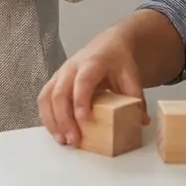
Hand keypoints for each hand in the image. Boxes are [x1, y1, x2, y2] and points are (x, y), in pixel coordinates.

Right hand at [37, 26, 147, 146]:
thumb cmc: (118, 61)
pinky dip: (47, 116)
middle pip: (60, 92)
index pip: (82, 82)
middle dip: (64, 118)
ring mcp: (61, 74)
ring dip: (52, 120)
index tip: (83, 120)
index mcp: (92, 63)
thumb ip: (136, 98)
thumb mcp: (131, 75)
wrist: (108, 45)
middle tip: (72, 140)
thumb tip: (141, 121)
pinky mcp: (55, 81)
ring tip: (62, 140)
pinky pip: (44, 99)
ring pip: (48, 96)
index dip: (81, 100)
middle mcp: (72, 67)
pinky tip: (55, 131)